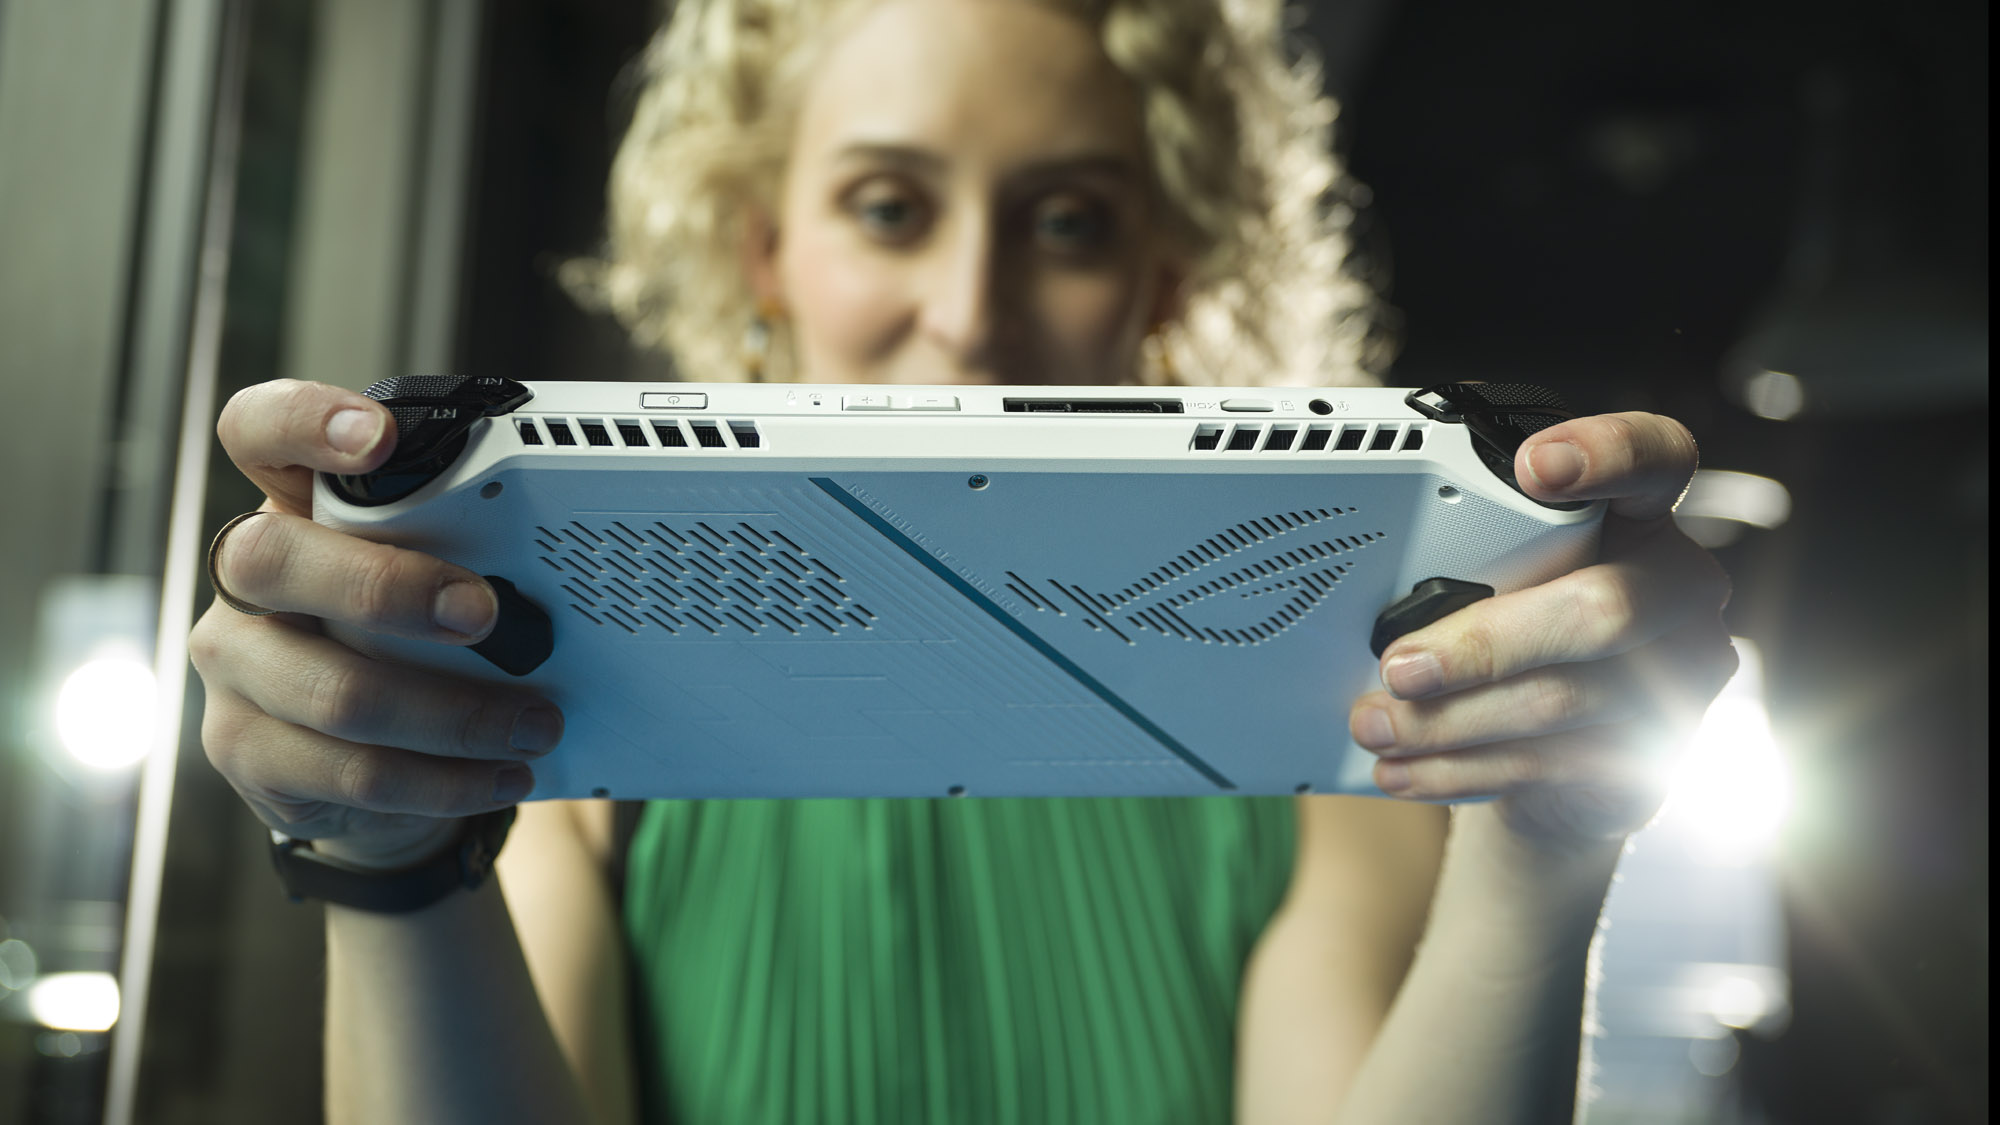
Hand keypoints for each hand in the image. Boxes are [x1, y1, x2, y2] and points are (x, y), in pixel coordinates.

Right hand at [188, 380, 562, 867]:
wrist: (360, 761)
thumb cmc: (409, 638)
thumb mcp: (435, 573)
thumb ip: (465, 548)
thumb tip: (566, 560)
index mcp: (292, 506)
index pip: (258, 431)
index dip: (304, 421)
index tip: (377, 437)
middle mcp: (246, 577)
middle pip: (274, 559)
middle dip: (391, 587)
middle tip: (487, 615)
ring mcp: (235, 666)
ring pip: (334, 690)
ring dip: (457, 715)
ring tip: (535, 725)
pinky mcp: (246, 752)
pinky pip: (350, 773)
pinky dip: (445, 780)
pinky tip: (499, 774)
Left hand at [1348, 412, 1737, 849]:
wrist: (1569, 758)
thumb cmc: (1523, 634)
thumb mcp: (1500, 580)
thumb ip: (1471, 563)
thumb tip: (1372, 598)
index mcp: (1640, 517)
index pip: (1654, 459)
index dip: (1606, 454)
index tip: (1533, 466)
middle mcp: (1678, 588)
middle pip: (1602, 609)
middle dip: (1483, 644)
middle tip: (1398, 666)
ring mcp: (1681, 674)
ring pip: (1561, 700)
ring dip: (1449, 720)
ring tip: (1377, 726)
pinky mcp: (1655, 752)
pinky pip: (1550, 763)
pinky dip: (1459, 769)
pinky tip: (1403, 770)